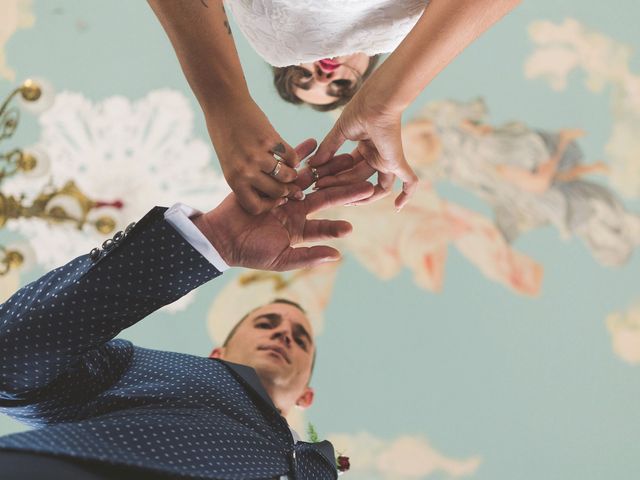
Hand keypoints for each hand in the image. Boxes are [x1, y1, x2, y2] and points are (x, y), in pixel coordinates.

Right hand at [193, 140, 374, 270]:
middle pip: (325, 196)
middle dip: (345, 189)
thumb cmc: (250, 252)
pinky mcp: (272, 180)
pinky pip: (288, 165)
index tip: (351, 227)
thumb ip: (308, 256)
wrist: (221, 236)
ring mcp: (285, 193)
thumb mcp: (281, 259)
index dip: (337, 227)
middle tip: (366, 182)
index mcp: (300, 229)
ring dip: (328, 167)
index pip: (324, 225)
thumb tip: (337, 256)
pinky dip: (300, 154)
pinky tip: (315, 143)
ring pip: (311, 178)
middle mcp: (296, 209)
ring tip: (346, 157)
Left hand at [206, 98, 302, 214]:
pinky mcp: (270, 139)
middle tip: (293, 188)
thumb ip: (246, 178)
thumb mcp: (230, 162)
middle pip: (276, 192)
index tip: (277, 200)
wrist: (224, 104)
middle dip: (287, 191)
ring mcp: (259, 155)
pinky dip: (294, 159)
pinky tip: (291, 158)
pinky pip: (290, 156)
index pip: (254, 206)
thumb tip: (273, 194)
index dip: (269, 206)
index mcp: (233, 179)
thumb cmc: (226, 135)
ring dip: (293, 175)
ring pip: (286, 176)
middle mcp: (245, 170)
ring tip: (292, 172)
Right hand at [308, 87, 418, 209]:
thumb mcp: (340, 132)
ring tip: (344, 200)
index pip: (348, 169)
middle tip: (319, 187)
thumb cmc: (360, 109)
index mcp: (365, 147)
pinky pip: (408, 182)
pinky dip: (407, 194)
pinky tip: (399, 208)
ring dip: (360, 195)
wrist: (377, 102)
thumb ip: (328, 148)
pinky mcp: (397, 162)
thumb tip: (312, 164)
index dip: (333, 176)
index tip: (316, 181)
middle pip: (358, 179)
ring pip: (376, 187)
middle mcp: (377, 155)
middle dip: (339, 184)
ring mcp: (388, 160)